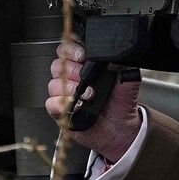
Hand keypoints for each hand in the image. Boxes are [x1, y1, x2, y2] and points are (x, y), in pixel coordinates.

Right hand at [45, 41, 141, 161]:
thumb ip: (123, 66)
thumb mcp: (127, 81)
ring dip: (70, 89)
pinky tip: (77, 106)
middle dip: (73, 72)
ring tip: (88, 97)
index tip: (82, 57)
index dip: (71, 51)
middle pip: (58, 65)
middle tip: (88, 81)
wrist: (122, 129)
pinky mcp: (61, 111)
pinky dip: (62, 105)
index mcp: (85, 66)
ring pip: (54, 84)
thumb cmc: (121, 104)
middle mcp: (72, 78)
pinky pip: (51, 104)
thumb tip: (118, 57)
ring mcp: (65, 95)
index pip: (68, 50)